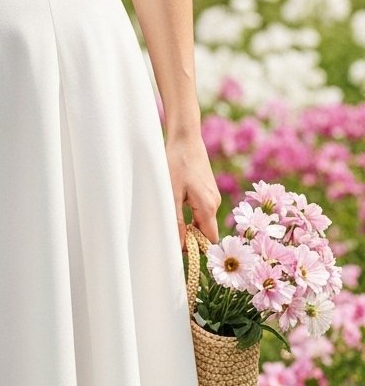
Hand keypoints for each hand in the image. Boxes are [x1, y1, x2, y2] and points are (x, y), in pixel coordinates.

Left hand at [164, 129, 221, 249]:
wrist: (185, 138)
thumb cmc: (176, 164)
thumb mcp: (172, 195)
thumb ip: (176, 221)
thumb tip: (180, 245)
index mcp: (208, 207)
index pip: (210, 240)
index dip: (197, 247)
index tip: (179, 246)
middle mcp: (214, 203)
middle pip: (206, 232)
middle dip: (191, 237)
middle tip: (170, 232)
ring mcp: (212, 196)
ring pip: (203, 221)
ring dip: (189, 225)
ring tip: (170, 218)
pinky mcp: (207, 190)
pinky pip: (201, 211)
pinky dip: (190, 215)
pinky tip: (176, 206)